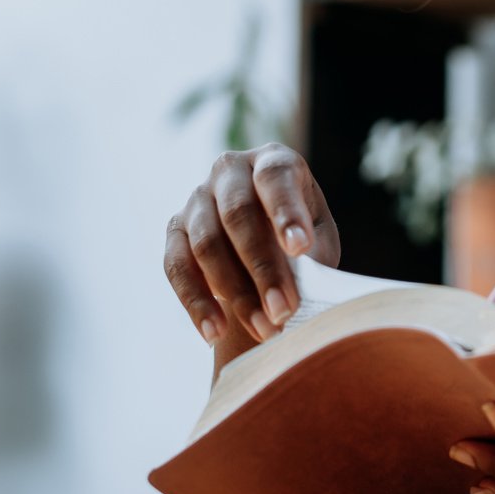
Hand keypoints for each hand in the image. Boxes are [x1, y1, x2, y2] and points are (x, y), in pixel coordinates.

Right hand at [164, 146, 341, 347]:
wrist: (265, 252)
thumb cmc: (300, 241)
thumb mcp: (318, 241)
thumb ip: (313, 253)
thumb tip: (303, 282)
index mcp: (273, 160)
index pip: (275, 177)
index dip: (286, 212)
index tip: (300, 248)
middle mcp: (230, 169)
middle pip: (238, 214)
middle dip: (263, 268)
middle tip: (285, 310)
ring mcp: (197, 198)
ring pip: (206, 244)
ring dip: (236, 293)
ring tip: (265, 330)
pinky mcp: (175, 230)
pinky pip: (176, 267)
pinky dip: (196, 303)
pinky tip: (215, 333)